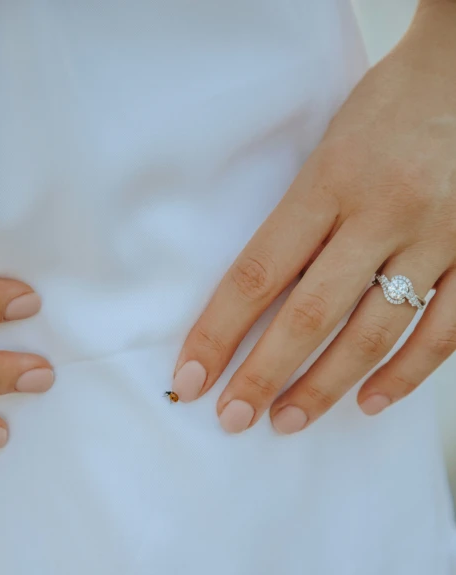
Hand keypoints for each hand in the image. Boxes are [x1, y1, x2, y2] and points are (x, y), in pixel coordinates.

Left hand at [172, 0, 455, 433]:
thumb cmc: (389, 108)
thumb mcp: (329, 148)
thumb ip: (300, 219)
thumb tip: (258, 298)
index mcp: (330, 179)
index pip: (257, 272)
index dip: (217, 333)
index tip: (189, 379)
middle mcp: (382, 211)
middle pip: (310, 314)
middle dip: (264, 376)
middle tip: (233, 418)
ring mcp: (437, 236)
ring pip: (374, 333)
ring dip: (325, 386)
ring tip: (287, 421)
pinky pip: (442, 332)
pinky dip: (405, 375)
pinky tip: (369, 402)